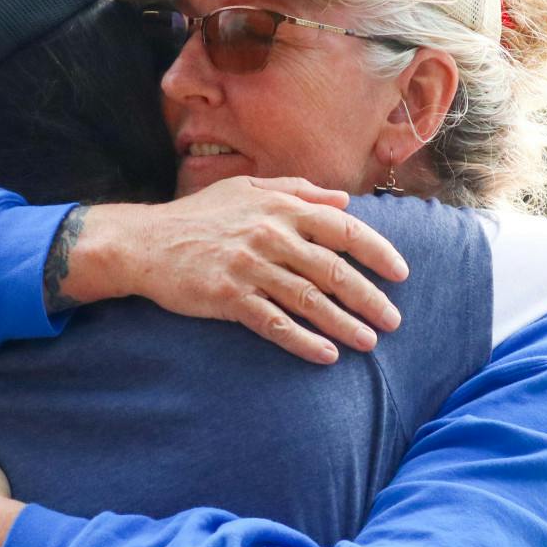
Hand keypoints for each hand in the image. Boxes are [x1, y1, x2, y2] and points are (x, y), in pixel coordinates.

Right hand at [65, 177, 411, 364]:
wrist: (145, 243)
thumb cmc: (200, 216)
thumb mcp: (248, 191)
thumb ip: (299, 192)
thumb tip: (345, 202)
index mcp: (281, 208)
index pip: (344, 230)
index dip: (378, 252)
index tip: (401, 274)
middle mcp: (269, 236)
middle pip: (333, 270)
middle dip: (368, 298)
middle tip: (393, 320)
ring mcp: (249, 268)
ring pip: (309, 300)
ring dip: (343, 324)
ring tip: (368, 343)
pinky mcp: (228, 297)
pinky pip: (274, 324)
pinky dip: (303, 341)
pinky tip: (326, 355)